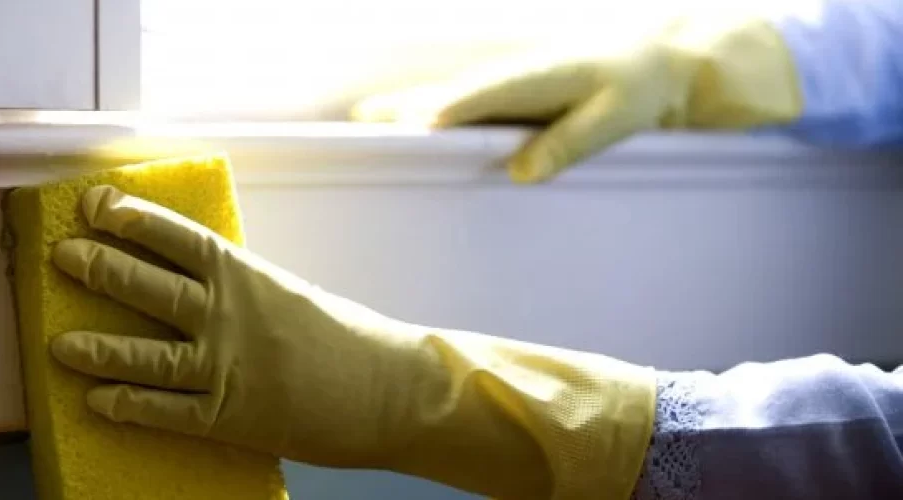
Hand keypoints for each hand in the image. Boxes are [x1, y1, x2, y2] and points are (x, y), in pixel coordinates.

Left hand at [50, 185, 655, 499]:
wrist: (393, 391)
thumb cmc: (346, 339)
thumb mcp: (288, 293)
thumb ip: (239, 288)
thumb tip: (191, 277)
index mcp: (248, 276)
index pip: (178, 239)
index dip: (132, 219)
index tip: (95, 203)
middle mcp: (231, 316)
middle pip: (150, 287)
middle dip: (100, 268)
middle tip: (62, 255)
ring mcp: (228, 366)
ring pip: (146, 354)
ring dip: (98, 347)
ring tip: (55, 342)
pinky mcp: (231, 416)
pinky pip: (167, 411)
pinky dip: (129, 406)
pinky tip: (96, 401)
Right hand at [353, 9, 800, 183]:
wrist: (662, 62)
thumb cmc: (642, 88)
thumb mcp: (619, 117)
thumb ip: (572, 142)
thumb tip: (523, 171)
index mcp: (545, 76)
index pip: (492, 92)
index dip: (457, 107)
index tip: (423, 122)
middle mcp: (519, 74)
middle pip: (456, 91)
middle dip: (411, 104)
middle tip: (365, 118)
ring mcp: (513, 81)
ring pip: (454, 95)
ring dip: (411, 105)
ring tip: (367, 118)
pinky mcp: (514, 92)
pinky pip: (467, 104)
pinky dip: (433, 110)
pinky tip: (408, 121)